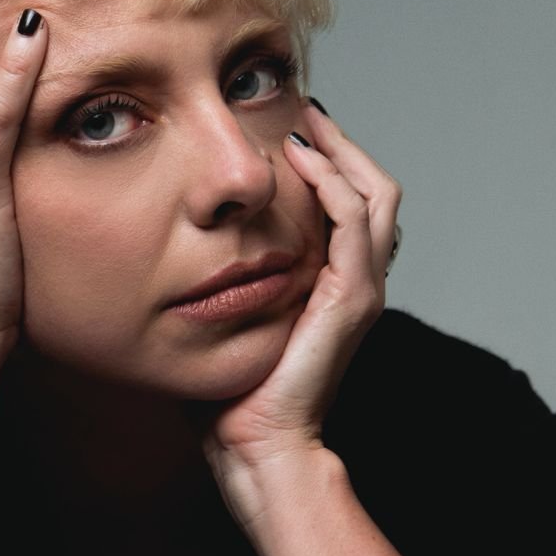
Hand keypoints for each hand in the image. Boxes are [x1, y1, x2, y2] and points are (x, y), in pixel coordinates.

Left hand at [195, 101, 401, 471]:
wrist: (254, 444)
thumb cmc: (233, 393)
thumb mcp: (228, 316)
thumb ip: (223, 278)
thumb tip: (180, 242)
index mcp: (335, 285)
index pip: (350, 204)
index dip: (328, 162)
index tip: (289, 130)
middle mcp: (358, 282)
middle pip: (373, 187)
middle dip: (342, 144)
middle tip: (304, 112)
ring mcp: (361, 289)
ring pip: (375, 193)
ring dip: (341, 151)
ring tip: (305, 123)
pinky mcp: (351, 298)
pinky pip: (354, 220)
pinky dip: (331, 181)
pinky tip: (299, 159)